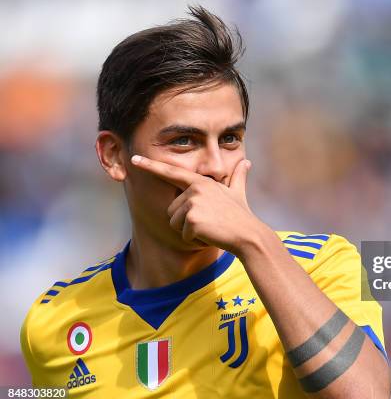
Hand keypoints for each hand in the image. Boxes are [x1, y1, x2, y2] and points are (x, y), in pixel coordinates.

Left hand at [131, 154, 262, 252]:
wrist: (248, 234)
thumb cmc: (241, 215)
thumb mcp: (238, 193)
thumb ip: (238, 177)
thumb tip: (247, 162)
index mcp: (201, 182)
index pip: (172, 172)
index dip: (151, 166)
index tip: (134, 160)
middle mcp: (195, 189)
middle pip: (172, 210)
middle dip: (185, 221)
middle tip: (208, 221)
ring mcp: (193, 203)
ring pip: (175, 223)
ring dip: (189, 231)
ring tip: (209, 227)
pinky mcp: (192, 219)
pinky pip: (183, 234)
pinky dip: (195, 239)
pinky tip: (210, 235)